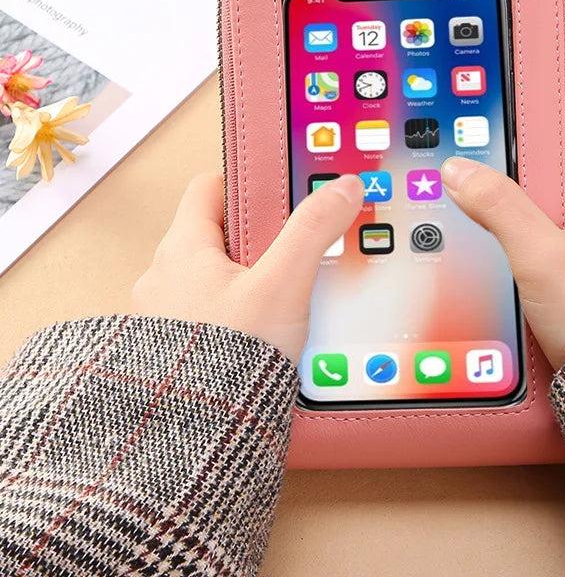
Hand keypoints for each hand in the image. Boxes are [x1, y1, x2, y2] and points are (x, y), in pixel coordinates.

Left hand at [131, 172, 362, 361]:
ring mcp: (168, 314)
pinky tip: (267, 330)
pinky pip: (213, 311)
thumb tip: (342, 188)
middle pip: (217, 232)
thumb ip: (313, 230)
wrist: (195, 439)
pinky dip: (240, 312)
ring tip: (287, 293)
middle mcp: (165, 277)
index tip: (278, 191)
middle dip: (257, 237)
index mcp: (181, 249)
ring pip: (217, 276)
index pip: (208, 188)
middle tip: (293, 247)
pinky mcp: (179, 347)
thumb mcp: (282, 284)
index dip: (245, 183)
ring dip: (250, 279)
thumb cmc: (223, 360)